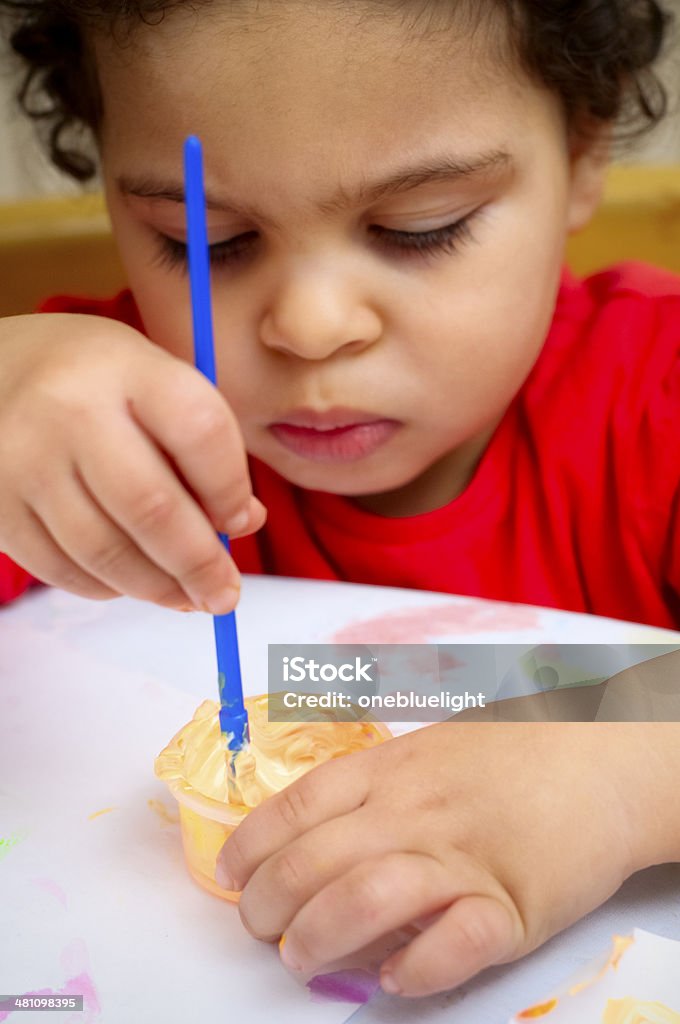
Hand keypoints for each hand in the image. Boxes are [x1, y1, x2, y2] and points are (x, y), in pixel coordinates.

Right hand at [0, 313, 264, 610]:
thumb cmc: (96, 382)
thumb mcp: (155, 382)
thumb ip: (205, 446)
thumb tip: (244, 522)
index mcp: (128, 368)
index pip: (200, 430)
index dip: (230, 488)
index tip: (240, 521)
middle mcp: (70, 410)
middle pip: (151, 507)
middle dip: (199, 564)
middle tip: (224, 594)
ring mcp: (24, 460)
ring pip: (105, 551)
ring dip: (157, 587)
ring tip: (187, 598)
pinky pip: (62, 568)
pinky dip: (107, 587)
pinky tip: (132, 583)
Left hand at [217, 722, 648, 995]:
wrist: (599, 761)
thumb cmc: (508, 755)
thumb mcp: (429, 750)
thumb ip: (374, 790)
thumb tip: (311, 843)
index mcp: (392, 769)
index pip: (299, 804)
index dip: (252, 845)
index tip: (229, 876)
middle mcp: (415, 810)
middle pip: (315, 859)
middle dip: (268, 904)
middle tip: (259, 930)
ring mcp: (463, 855)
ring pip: (367, 897)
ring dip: (320, 937)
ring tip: (302, 959)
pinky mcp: (514, 902)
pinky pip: (456, 942)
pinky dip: (417, 968)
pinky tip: (394, 979)